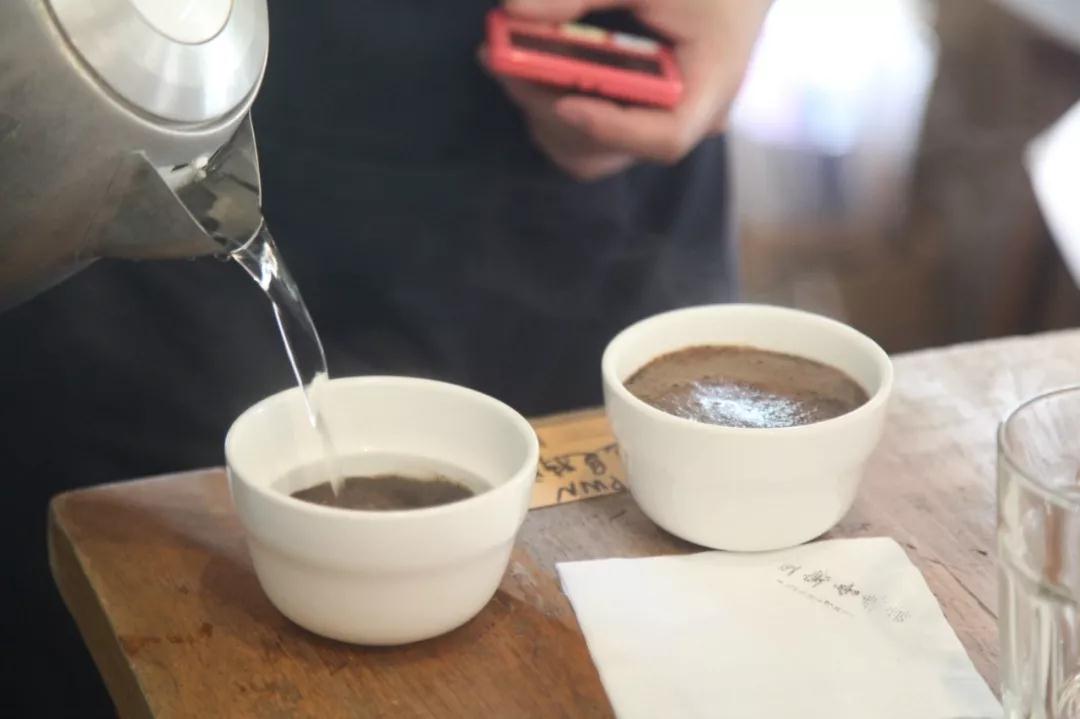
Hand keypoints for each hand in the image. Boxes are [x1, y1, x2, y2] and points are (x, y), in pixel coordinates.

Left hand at [484, 0, 771, 180]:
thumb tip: (515, 9)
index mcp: (708, 89)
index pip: (664, 137)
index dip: (610, 128)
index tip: (563, 100)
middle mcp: (684, 120)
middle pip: (610, 152)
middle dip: (550, 112)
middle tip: (500, 61)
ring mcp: (656, 123)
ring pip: (587, 151)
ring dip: (539, 110)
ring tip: (503, 59)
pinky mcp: (633, 116)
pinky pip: (585, 134)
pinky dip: (548, 104)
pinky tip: (523, 65)